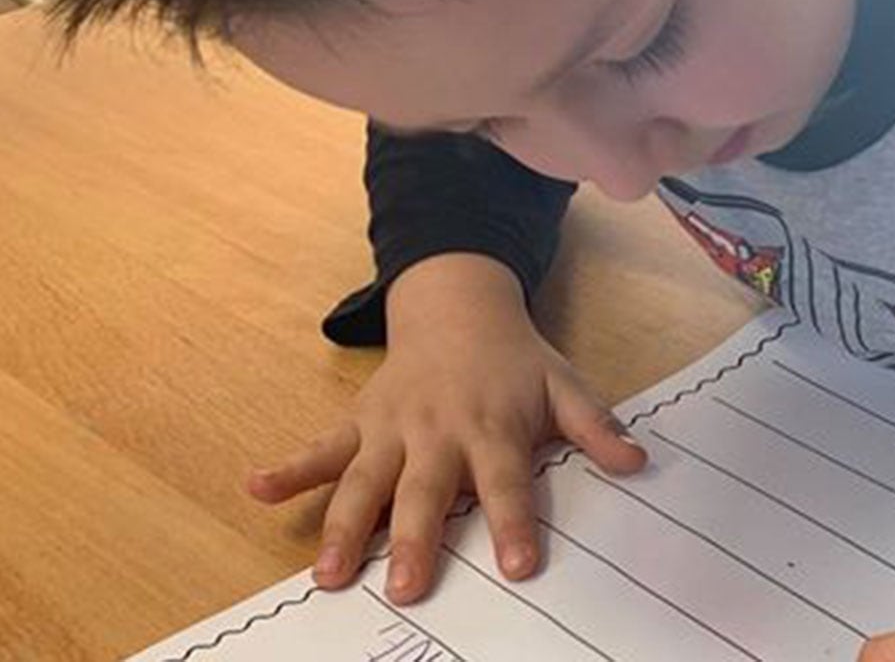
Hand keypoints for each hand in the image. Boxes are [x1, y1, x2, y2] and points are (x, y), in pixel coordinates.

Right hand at [244, 254, 646, 603]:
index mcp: (491, 427)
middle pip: (424, 492)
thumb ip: (596, 427)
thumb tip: (637, 461)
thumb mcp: (564, 386)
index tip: (517, 567)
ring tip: (329, 574)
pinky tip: (256, 488)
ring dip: (342, 526)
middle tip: (406, 588)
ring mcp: (392, 428)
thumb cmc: (515, 360)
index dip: (512, 523)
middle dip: (413, 539)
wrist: (458, 305)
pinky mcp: (359, 422)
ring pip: (364, 481)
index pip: (505, 483)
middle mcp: (437, 431)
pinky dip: (288, 469)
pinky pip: (321, 448)